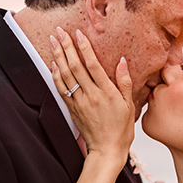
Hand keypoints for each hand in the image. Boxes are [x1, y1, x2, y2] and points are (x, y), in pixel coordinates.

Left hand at [50, 27, 135, 161]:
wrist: (107, 150)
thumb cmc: (121, 129)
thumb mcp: (129, 105)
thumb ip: (125, 82)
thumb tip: (122, 61)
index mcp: (107, 92)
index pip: (93, 65)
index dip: (84, 47)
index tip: (78, 33)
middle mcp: (91, 95)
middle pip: (75, 66)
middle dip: (66, 47)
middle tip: (59, 32)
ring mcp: (79, 102)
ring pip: (66, 75)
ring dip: (58, 57)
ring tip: (53, 41)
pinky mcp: (72, 109)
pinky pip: (62, 89)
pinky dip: (56, 75)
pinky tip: (53, 64)